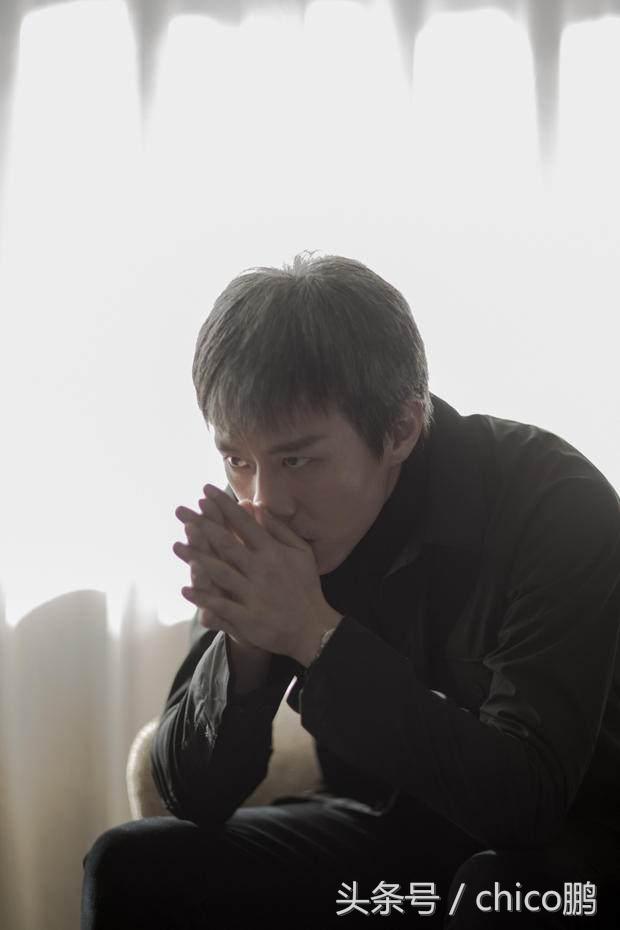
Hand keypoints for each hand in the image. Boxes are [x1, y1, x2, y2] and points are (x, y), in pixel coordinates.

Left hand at [173, 484, 341, 663]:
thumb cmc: (305, 586)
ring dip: (196, 559)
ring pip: (220, 573)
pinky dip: (203, 598)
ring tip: (176, 546)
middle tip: (181, 511)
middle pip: (227, 544)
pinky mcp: (248, 618)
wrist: (312, 627)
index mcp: (273, 552)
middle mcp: (262, 570)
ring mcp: (254, 594)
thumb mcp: (300, 552)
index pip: (244, 524)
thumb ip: (278, 529)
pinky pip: (222, 606)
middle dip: (202, 526)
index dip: (223, 507)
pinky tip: (185, 590)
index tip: (205, 492)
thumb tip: (256, 507)